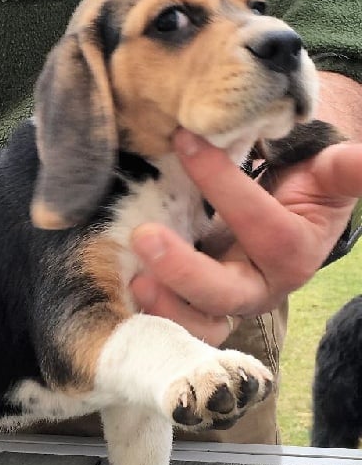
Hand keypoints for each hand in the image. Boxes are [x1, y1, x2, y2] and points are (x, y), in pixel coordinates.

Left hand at [129, 129, 361, 344]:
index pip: (258, 224)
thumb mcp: (328, 176)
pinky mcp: (198, 308)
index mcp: (294, 253)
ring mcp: (227, 304)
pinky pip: (176, 322)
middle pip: (225, 294)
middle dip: (185, 271)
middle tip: (144, 237)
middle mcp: (260, 287)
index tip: (185, 141)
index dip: (223, 184)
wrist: (286, 218)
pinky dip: (152, 311)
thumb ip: (345, 170)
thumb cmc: (303, 191)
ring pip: (199, 324)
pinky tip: (125, 285)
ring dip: (165, 307)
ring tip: (134, 278)